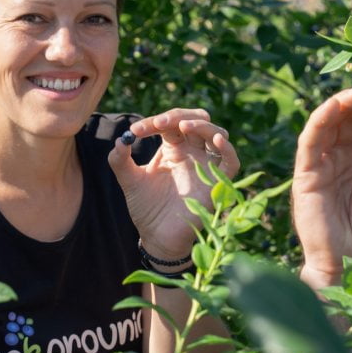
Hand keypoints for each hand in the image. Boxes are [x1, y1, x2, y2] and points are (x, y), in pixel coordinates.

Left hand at [108, 109, 240, 262]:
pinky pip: (231, 162)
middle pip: (197, 120)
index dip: (153, 122)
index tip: (135, 131)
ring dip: (201, 125)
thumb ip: (120, 160)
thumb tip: (120, 140)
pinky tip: (216, 140)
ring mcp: (207, 166)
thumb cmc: (146, 208)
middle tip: (159, 123)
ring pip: (216, 134)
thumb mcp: (130, 181)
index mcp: (174, 147)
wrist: (157, 236)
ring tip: (183, 126)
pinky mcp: (218, 183)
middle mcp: (194, 152)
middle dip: (179, 116)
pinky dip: (227, 149)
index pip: (169, 124)